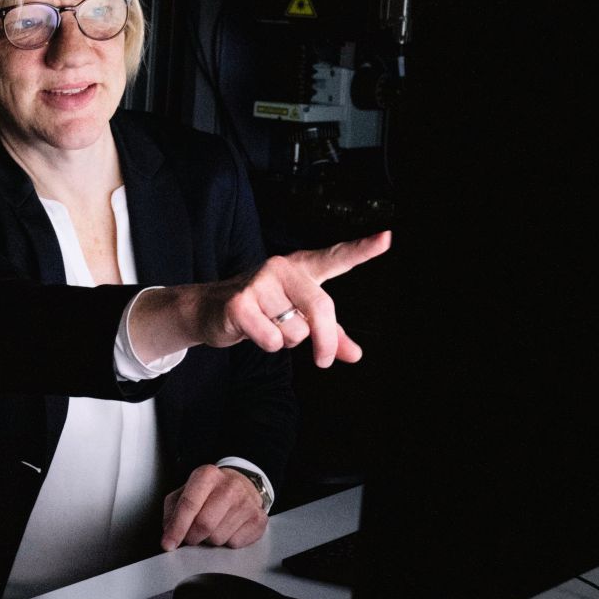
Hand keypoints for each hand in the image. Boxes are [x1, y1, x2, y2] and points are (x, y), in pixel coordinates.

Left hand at [163, 465, 268, 549]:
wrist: (242, 484)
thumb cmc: (210, 491)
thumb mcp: (186, 492)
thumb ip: (172, 510)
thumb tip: (169, 534)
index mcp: (207, 475)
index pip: (189, 504)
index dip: (176, 528)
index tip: (168, 544)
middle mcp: (229, 486)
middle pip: (204, 525)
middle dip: (192, 537)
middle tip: (191, 536)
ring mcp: (247, 503)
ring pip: (218, 538)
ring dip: (209, 539)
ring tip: (213, 526)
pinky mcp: (258, 519)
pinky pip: (234, 544)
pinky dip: (226, 542)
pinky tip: (227, 528)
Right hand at [180, 231, 388, 367]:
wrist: (210, 310)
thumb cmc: (262, 309)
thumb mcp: (298, 318)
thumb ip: (330, 333)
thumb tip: (354, 354)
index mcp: (302, 269)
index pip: (336, 257)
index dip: (362, 250)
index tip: (388, 238)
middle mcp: (282, 268)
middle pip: (321, 307)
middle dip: (325, 341)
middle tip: (324, 361)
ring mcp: (260, 282)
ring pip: (295, 330)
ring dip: (286, 341)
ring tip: (268, 326)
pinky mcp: (240, 301)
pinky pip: (271, 338)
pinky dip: (268, 344)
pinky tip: (252, 331)